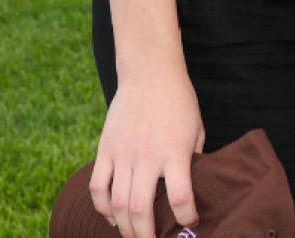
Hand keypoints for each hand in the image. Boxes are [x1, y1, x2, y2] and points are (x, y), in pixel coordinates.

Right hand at [89, 67, 203, 236]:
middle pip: (141, 209)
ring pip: (117, 203)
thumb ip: (192, 159)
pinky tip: (111, 217)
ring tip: (133, 236)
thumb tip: (192, 189)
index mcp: (175, 152)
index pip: (180, 196)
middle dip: (145, 235)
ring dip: (124, 227)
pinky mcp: (105, 149)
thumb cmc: (179, 101)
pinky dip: (102, 207)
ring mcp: (123, 154)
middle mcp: (147, 156)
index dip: (185, 217)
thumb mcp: (196, 129)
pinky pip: (98, 187)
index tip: (190, 222)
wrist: (150, 73)